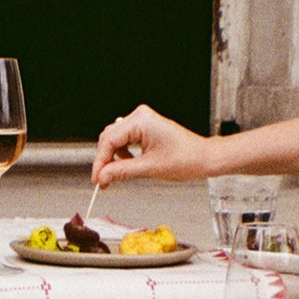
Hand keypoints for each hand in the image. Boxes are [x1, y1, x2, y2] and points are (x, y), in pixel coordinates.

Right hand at [91, 104, 208, 187]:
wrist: (202, 158)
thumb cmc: (185, 158)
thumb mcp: (149, 168)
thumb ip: (122, 171)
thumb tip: (103, 176)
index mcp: (141, 121)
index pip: (109, 140)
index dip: (100, 162)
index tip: (96, 178)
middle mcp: (140, 117)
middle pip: (109, 139)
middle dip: (105, 161)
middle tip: (102, 181)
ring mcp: (142, 122)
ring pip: (115, 140)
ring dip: (113, 158)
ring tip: (115, 175)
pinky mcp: (144, 129)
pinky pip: (125, 141)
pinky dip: (122, 155)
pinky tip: (128, 165)